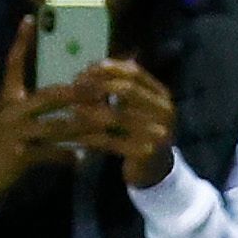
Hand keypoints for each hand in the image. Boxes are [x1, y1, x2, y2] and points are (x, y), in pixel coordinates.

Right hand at [0, 20, 83, 209]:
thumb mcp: (8, 119)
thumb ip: (29, 105)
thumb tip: (61, 94)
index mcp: (8, 97)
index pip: (14, 63)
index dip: (21, 41)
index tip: (30, 18)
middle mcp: (11, 110)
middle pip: (49, 95)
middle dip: (77, 91)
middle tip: (101, 87)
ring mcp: (15, 133)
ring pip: (56, 126)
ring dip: (83, 127)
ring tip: (105, 125)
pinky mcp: (19, 155)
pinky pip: (51, 154)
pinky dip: (67, 157)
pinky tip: (80, 161)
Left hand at [80, 56, 178, 189]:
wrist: (156, 172)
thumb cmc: (141, 134)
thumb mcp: (137, 107)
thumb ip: (122, 88)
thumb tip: (94, 65)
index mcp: (163, 96)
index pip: (135, 72)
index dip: (108, 68)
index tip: (85, 70)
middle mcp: (164, 111)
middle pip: (127, 90)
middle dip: (98, 86)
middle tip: (75, 87)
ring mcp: (157, 133)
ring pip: (117, 116)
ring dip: (91, 111)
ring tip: (72, 109)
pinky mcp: (144, 153)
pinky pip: (111, 141)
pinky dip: (92, 137)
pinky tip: (76, 136)